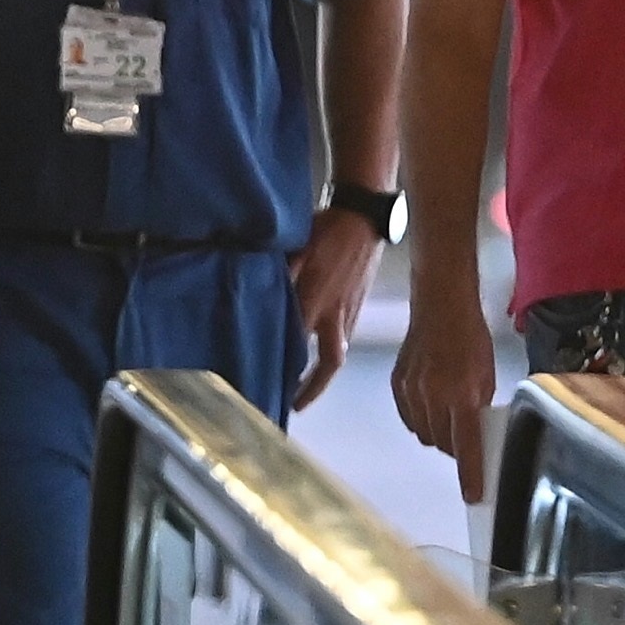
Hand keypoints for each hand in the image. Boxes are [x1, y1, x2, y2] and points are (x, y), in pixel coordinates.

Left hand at [288, 208, 381, 409]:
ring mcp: (350, 313)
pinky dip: (329, 355)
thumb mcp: (296, 249)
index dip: (286, 370)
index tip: (271, 387)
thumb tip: (259, 295)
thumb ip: (280, 276)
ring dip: (321, 376)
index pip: (297, 346)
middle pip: (327, 364)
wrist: (365, 217)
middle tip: (295, 406)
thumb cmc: (327, 230)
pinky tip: (317, 357)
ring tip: (305, 389)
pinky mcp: (357, 307)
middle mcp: (335, 315)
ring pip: (336, 355)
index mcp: (316, 302)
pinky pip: (342, 340)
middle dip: (312, 389)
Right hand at [389, 272, 501, 504]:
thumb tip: (477, 434)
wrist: (440, 305)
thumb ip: (480, 407)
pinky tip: (431, 407)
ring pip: (424, 434)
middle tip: (465, 438)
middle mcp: (433, 398)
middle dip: (455, 448)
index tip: (473, 496)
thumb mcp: (487, 374)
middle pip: (442, 444)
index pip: (466, 447)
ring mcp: (411, 392)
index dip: (470, 475)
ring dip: (438, 434)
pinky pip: (409, 418)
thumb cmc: (472, 337)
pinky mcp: (396, 385)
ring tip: (448, 417)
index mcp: (462, 396)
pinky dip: (421, 420)